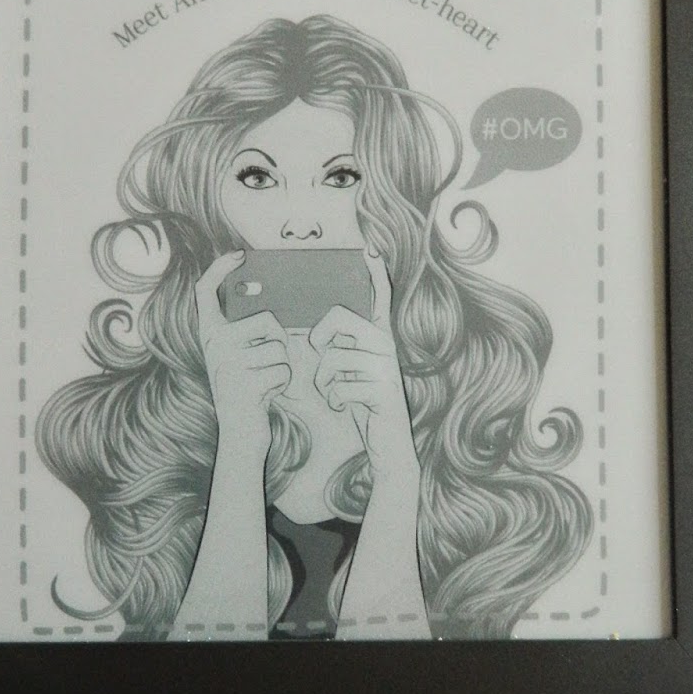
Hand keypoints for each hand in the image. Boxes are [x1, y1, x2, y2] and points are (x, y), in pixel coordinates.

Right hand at [195, 251, 290, 456]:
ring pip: (279, 348)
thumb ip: (246, 332)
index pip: (205, 291)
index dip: (220, 269)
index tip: (238, 255)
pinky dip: (284, 384)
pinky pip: (283, 369)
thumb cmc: (249, 391)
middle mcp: (213, 345)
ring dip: (283, 366)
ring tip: (266, 381)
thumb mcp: (240, 357)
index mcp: (209, 335)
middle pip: (266, 320)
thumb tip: (272, 305)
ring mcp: (227, 364)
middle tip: (268, 363)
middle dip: (280, 341)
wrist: (241, 435)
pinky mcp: (244, 383)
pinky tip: (268, 394)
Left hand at [309, 249, 418, 486]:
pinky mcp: (384, 389)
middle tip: (320, 356)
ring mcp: (387, 366)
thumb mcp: (346, 373)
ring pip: (333, 357)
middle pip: (339, 318)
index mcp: (378, 336)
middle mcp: (386, 345)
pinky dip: (334, 400)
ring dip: (323, 381)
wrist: (386, 444)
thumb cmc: (360, 404)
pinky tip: (344, 407)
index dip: (374, 273)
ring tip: (336, 393)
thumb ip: (332, 351)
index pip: (378, 297)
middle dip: (319, 338)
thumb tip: (305, 335)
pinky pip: (340, 385)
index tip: (369, 249)